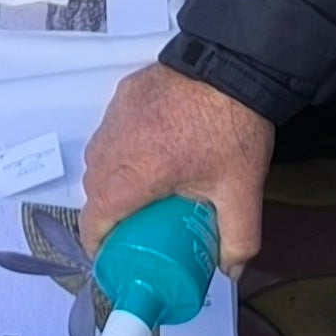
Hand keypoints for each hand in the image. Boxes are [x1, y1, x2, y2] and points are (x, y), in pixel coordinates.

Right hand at [80, 62, 274, 273]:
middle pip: (94, 188)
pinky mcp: (125, 95)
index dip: (94, 240)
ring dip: (108, 177)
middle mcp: (121, 142)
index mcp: (141, 171)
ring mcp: (120, 114)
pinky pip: (108, 128)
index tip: (103, 252)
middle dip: (104, 210)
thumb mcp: (242, 191)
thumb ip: (240, 239)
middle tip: (129, 223)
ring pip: (97, 156)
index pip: (97, 214)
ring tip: (137, 189)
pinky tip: (146, 151)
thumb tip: (231, 268)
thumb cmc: (234, 122)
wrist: (235, 66)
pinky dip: (117, 145)